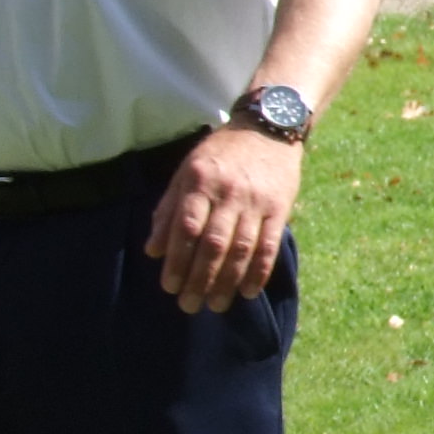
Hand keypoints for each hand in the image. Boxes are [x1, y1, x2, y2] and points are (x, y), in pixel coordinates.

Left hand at [145, 123, 302, 313]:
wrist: (267, 128)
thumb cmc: (220, 154)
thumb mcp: (186, 171)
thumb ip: (168, 210)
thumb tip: (153, 250)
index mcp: (199, 181)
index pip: (186, 227)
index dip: (177, 260)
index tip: (169, 286)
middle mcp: (228, 192)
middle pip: (213, 243)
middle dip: (199, 279)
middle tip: (189, 305)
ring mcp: (256, 201)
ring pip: (241, 249)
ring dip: (227, 282)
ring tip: (216, 305)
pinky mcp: (280, 207)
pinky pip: (269, 245)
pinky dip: (259, 272)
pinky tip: (248, 291)